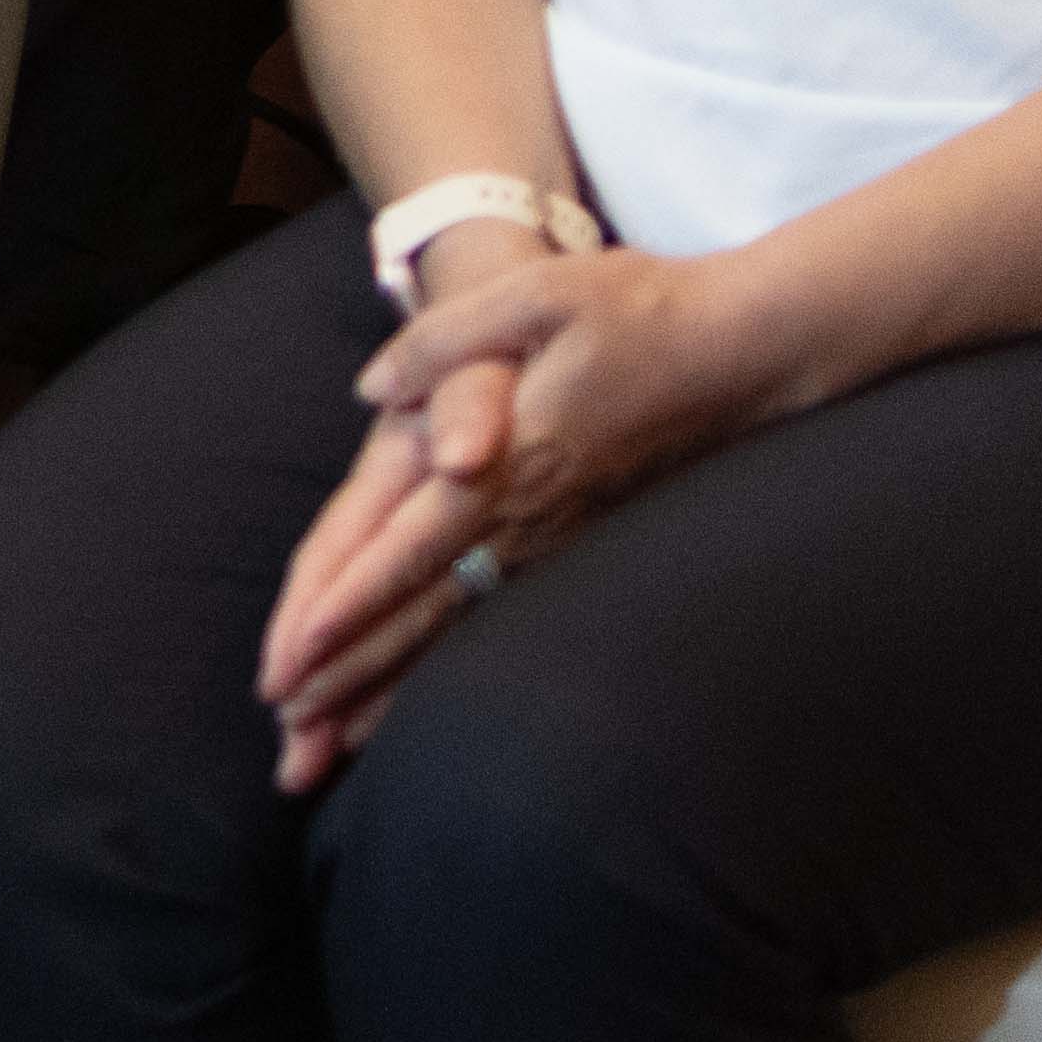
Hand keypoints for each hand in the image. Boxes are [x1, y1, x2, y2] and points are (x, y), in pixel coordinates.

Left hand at [258, 236, 802, 788]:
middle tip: (286, 735)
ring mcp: (560, 539)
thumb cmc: (646, 312)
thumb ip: (444, 340)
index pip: (412, 546)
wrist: (756, 349)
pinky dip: (451, 667)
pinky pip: (502, 622)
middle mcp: (531, 517)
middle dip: (350, 672)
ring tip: (326, 745)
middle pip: (424, 611)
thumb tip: (372, 390)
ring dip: (392, 688)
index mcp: (510, 460)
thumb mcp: (537, 296)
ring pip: (462, 631)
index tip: (297, 654)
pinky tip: (417, 702)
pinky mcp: (582, 544)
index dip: (351, 604)